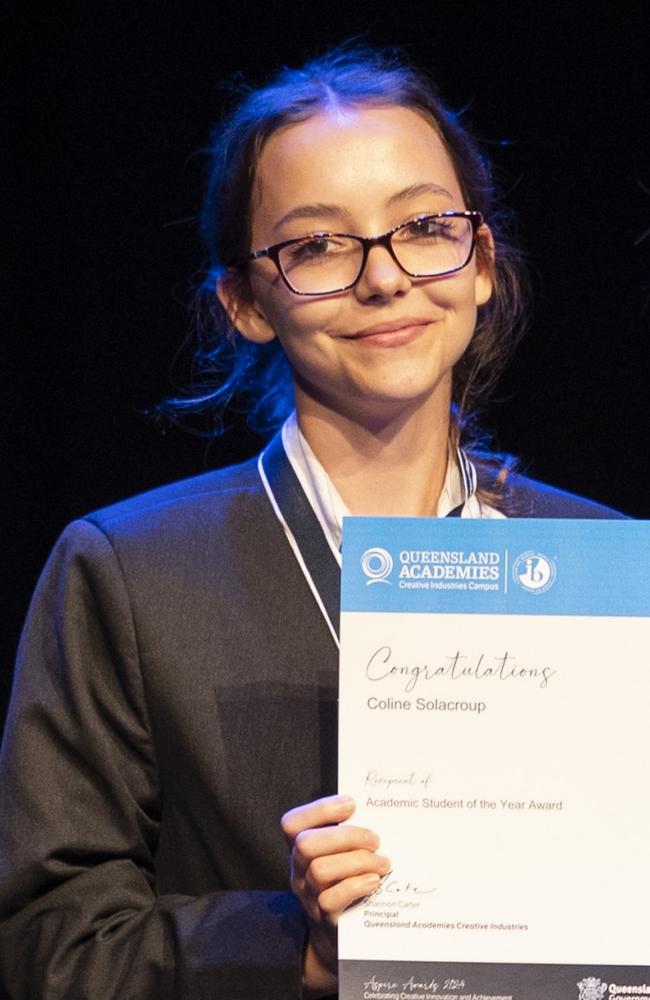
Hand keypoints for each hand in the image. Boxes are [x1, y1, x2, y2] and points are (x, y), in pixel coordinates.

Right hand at [281, 794, 390, 997]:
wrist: (341, 937)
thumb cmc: (345, 883)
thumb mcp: (339, 857)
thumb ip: (348, 836)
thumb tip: (376, 812)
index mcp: (300, 850)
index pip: (292, 824)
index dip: (320, 810)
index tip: (351, 804)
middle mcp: (298, 871)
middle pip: (306, 845)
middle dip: (346, 836)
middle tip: (375, 840)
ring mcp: (308, 897)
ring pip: (320, 871)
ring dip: (358, 861)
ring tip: (383, 863)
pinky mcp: (325, 919)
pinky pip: (331, 900)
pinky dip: (356, 886)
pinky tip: (374, 881)